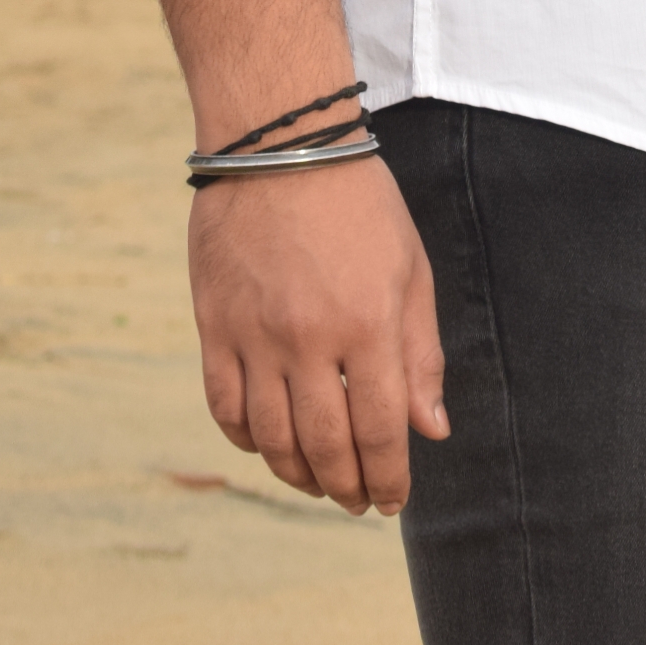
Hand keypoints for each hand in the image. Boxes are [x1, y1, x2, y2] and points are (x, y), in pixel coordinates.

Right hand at [189, 153, 447, 514]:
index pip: (381, 430)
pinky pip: (225, 407)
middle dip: (345, 486)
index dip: (389, 477)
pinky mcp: (214, 326)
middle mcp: (310, 338)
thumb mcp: (410, 267)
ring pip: (272, 438)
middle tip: (356, 500)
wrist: (281, 143)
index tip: (393, 499)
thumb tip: (430, 430)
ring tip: (317, 482)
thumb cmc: (359, 202)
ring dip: (297, 474)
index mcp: (368, 322)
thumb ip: (421, 353)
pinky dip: (246, 440)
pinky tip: (266, 445)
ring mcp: (256, 335)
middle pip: (325, 445)